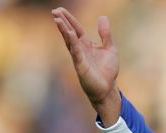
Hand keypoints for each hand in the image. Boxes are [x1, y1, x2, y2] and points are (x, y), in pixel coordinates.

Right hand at [52, 7, 120, 124]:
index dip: (69, 19)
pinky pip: (76, 52)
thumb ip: (106, 34)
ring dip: (64, 30)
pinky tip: (69, 34)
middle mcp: (80, 50)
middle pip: (70, 32)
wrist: (107, 89)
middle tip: (55, 11)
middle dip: (63, 22)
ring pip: (70, 41)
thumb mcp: (110, 48)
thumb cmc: (107, 71)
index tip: (60, 10)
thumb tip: (102, 17)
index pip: (76, 29)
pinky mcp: (81, 66)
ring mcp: (79, 58)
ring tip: (57, 19)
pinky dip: (73, 43)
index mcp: (86, 45)